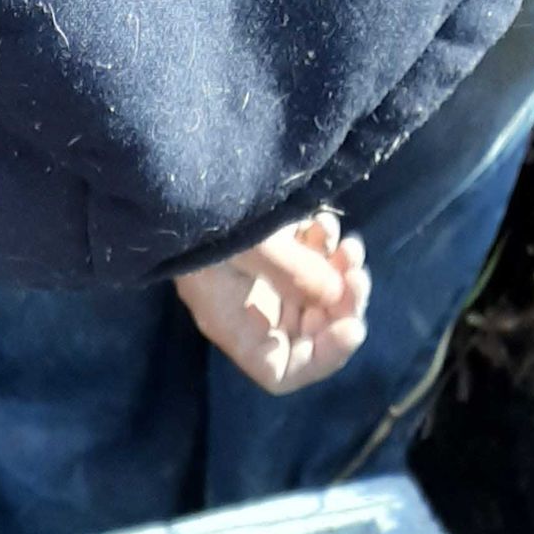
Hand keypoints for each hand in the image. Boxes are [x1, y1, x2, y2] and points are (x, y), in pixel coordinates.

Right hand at [175, 210, 370, 394]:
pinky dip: (326, 248)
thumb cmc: (201, 206)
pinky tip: (323, 222)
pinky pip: (308, 262)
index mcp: (232, 322)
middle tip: (357, 276)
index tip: (351, 326)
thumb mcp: (250, 242)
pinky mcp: (269, 246)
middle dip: (339, 311)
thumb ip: (294, 273)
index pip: (281, 372)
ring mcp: (259, 277)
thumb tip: (337, 296)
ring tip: (349, 246)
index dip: (322, 359)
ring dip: (340, 277)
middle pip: (307, 336)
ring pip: (314, 299)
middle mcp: (247, 308)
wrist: (176, 161)